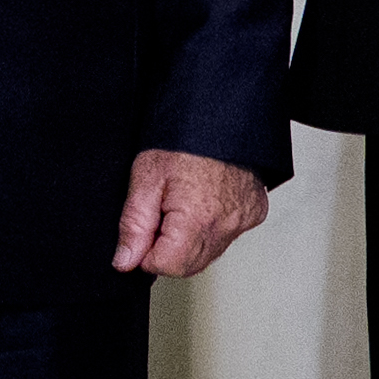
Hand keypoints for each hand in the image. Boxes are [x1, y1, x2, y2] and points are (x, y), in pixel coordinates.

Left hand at [113, 149, 265, 279]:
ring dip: (189, 240)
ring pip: (208, 253)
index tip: (143, 229)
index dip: (146, 253)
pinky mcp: (253, 214)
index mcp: (197, 219)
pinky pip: (226, 235)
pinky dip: (210, 226)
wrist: (220, 112)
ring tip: (181, 203)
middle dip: (167, 248)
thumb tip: (125, 261)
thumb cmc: (182, 138)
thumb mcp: (145, 176)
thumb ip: (134, 224)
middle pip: (188, 265)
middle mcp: (226, 226)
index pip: (167, 266)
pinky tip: (202, 201)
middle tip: (160, 211)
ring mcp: (243, 221)